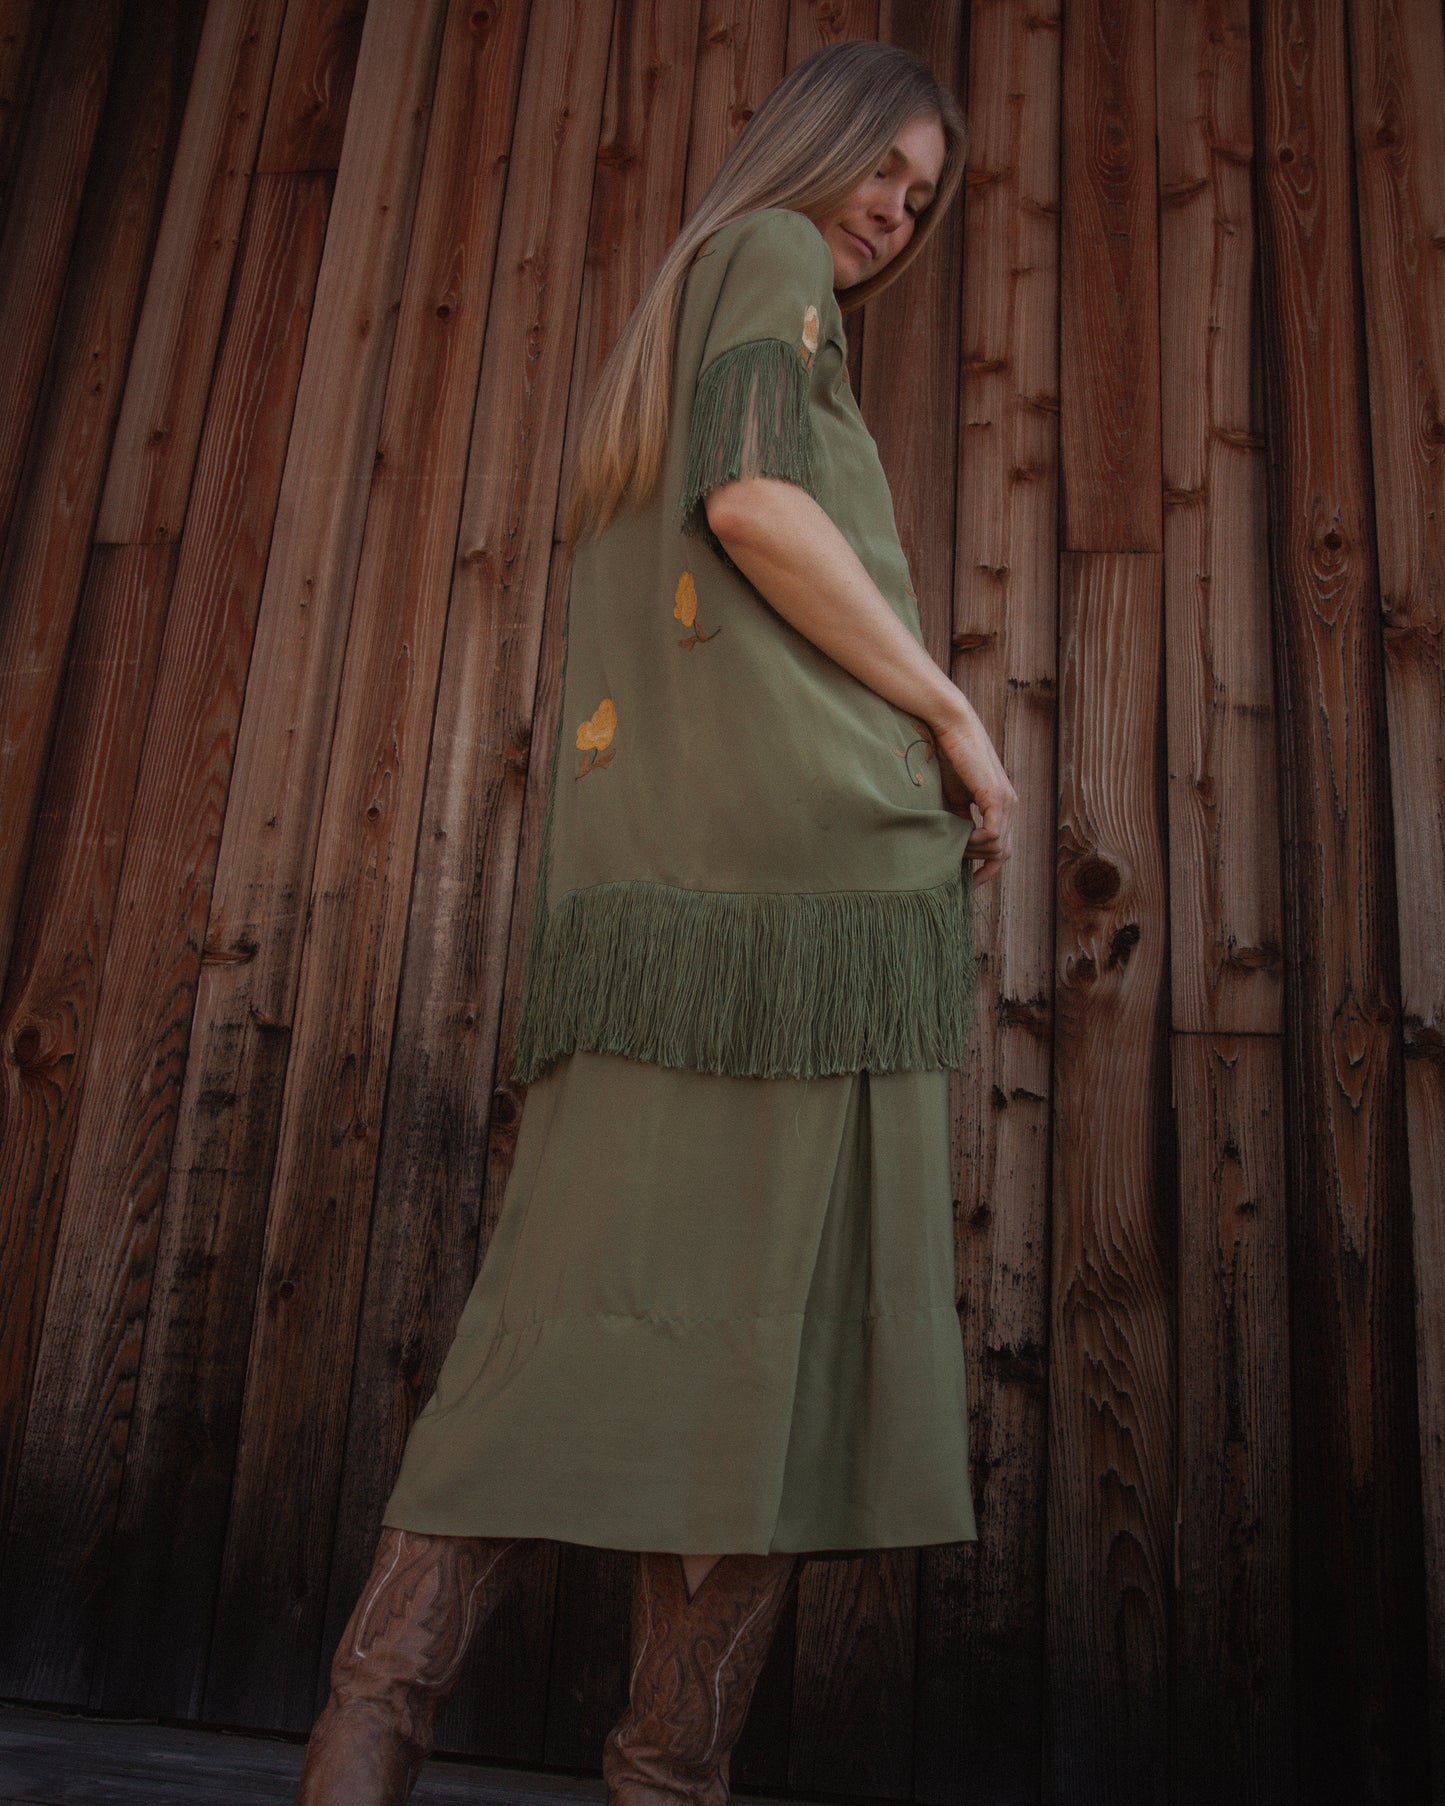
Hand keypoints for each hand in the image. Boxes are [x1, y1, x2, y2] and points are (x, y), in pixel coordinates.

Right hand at [930, 707, 1015, 886]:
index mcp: (1001, 806)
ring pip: (999, 847)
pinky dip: (977, 843)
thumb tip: (954, 849)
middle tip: (955, 865)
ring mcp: (1006, 801)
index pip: (1003, 847)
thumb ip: (958, 822)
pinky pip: (994, 835)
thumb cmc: (949, 758)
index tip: (970, 884)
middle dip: (979, 865)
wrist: (950, 728)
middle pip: (1003, 852)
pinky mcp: (997, 796)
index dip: (989, 869)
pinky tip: (960, 838)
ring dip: (974, 853)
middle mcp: (1010, 805)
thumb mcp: (953, 799)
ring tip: (953, 846)